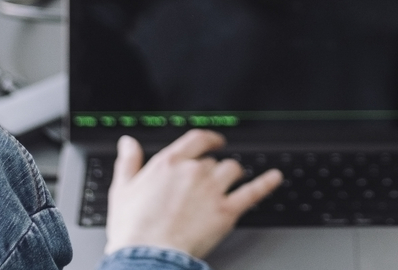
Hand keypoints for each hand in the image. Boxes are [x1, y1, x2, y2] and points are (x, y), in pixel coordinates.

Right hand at [103, 131, 283, 258]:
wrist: (147, 257)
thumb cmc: (133, 229)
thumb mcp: (122, 190)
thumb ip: (128, 162)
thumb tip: (128, 143)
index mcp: (169, 163)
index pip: (197, 140)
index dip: (209, 139)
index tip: (214, 141)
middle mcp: (194, 171)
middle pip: (213, 161)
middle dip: (212, 169)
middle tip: (209, 182)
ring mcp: (212, 190)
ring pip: (233, 170)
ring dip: (233, 174)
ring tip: (232, 182)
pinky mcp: (226, 211)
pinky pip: (252, 192)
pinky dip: (266, 183)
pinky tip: (275, 177)